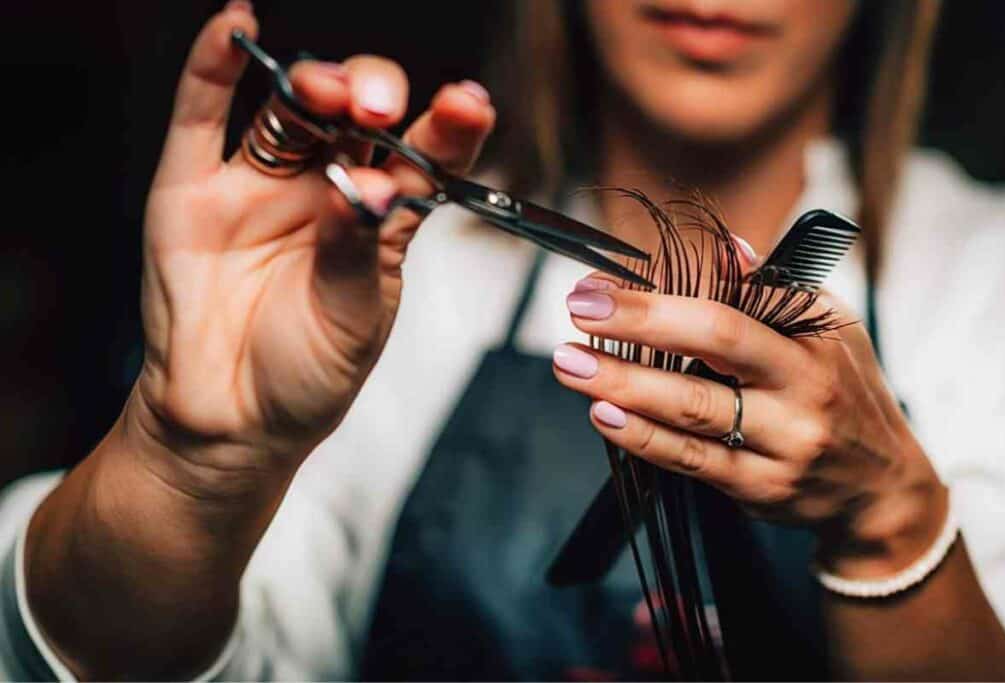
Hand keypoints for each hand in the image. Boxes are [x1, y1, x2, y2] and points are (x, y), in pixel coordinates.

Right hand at [130, 2, 495, 497]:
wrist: (230, 423)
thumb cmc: (306, 376)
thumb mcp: (354, 319)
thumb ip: (357, 247)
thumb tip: (365, 185)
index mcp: (380, 220)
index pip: (420, 155)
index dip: (446, 126)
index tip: (468, 104)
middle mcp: (325, 190)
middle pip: (354, 116)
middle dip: (372, 96)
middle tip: (378, 107)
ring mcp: (259, 185)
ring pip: (289, 110)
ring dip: (312, 83)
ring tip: (329, 89)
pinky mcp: (193, 189)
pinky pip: (203, 116)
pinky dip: (212, 67)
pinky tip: (234, 25)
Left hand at [553, 275, 946, 577]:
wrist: (880, 487)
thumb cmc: (843, 391)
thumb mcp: (828, 330)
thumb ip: (772, 290)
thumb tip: (726, 246)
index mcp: (814, 338)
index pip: (734, 302)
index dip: (662, 292)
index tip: (602, 284)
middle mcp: (803, 387)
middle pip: (715, 344)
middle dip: (640, 323)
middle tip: (579, 311)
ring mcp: (783, 442)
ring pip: (693, 408)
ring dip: (623, 383)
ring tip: (570, 364)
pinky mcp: (759, 487)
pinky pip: (691, 460)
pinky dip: (642, 437)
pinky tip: (604, 414)